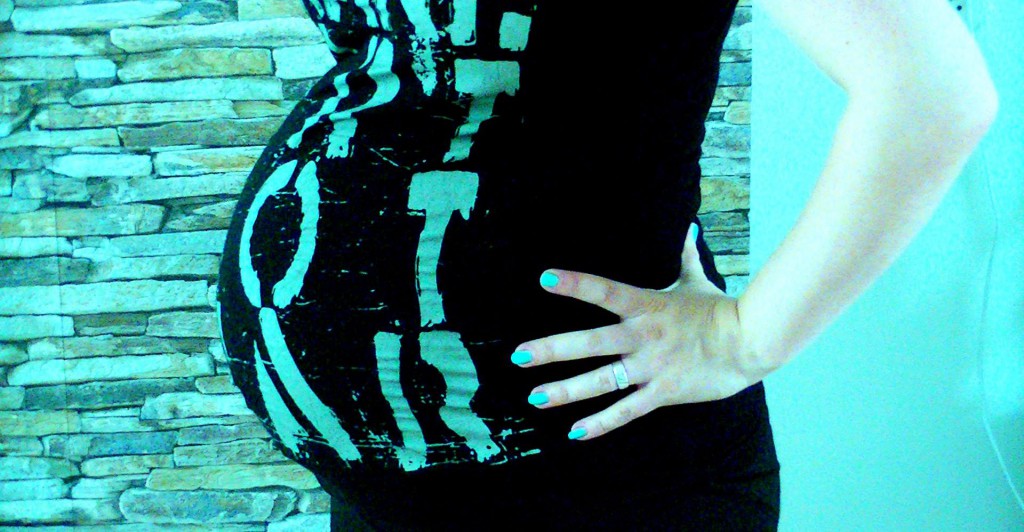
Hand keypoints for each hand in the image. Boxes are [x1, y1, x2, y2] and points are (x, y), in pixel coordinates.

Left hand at [511, 223, 780, 439]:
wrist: (751, 342)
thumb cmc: (720, 310)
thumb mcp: (697, 280)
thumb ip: (685, 256)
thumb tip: (689, 226)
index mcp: (648, 306)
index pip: (605, 292)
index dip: (576, 285)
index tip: (544, 279)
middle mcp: (644, 337)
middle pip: (591, 343)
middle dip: (552, 350)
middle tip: (518, 355)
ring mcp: (652, 367)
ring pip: (602, 381)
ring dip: (567, 390)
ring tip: (535, 397)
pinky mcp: (663, 392)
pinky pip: (627, 411)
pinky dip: (601, 423)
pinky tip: (574, 432)